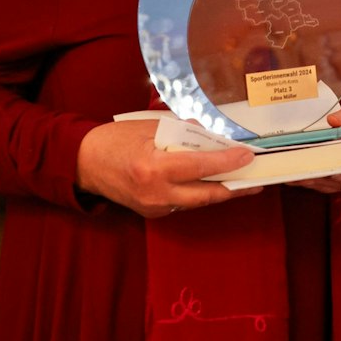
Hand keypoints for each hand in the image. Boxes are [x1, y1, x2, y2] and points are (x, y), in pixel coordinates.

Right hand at [75, 119, 263, 217]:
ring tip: (240, 181)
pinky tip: (211, 183)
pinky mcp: (152, 213)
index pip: (201, 166)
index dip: (228, 162)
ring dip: (218, 191)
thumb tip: (210, 137)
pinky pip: (183, 203)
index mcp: (155, 167)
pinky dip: (199, 193)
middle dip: (234, 187)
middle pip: (206, 194)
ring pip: (197, 202)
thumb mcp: (150, 127)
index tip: (248, 156)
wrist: (84, 164)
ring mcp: (155, 207)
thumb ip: (182, 132)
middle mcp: (157, 193)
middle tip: (256, 179)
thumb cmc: (116, 140)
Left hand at [290, 103, 340, 194]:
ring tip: (284, 169)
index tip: (313, 169)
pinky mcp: (334, 180)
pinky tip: (289, 169)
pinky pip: (317, 181)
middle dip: (309, 175)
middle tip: (290, 168)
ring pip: (320, 183)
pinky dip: (304, 175)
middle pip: (330, 181)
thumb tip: (333, 120)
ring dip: (302, 177)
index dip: (330, 174)